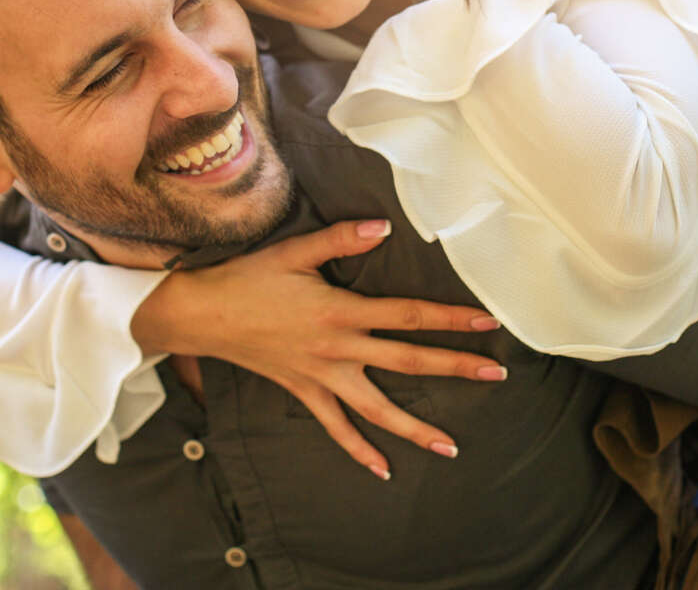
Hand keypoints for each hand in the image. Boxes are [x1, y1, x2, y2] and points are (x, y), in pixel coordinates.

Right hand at [131, 219, 506, 480]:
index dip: (449, 317)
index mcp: (341, 311)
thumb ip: (341, 240)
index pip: (408, 315)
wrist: (202, 314)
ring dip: (415, 428)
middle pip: (407, 362)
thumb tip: (383, 226)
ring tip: (451, 446)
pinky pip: (336, 427)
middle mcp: (338, 349)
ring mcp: (322, 376)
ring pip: (377, 408)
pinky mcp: (304, 392)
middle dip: (454, 368)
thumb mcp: (293, 251)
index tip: (487, 321)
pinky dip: (359, 450)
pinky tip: (384, 470)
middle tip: (495, 375)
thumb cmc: (247, 278)